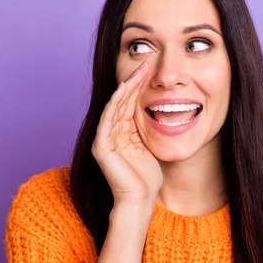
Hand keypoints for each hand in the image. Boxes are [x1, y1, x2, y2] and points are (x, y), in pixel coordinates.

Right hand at [92, 61, 162, 208]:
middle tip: (145, 62)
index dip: (139, 85)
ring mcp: (103, 139)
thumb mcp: (151, 146)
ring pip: (115, 105)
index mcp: (122, 133)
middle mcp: (110, 133)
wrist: (140, 200)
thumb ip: (148, 129)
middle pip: (121, 100)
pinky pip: (109, 118)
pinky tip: (126, 88)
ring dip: (127, 86)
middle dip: (134, 81)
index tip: (151, 68)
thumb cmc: (147, 178)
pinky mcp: (101, 146)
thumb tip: (162, 109)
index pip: (129, 103)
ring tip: (139, 70)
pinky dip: (117, 101)